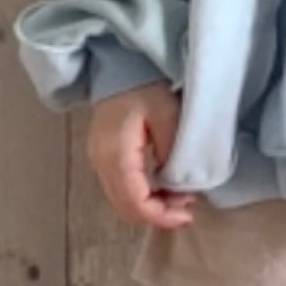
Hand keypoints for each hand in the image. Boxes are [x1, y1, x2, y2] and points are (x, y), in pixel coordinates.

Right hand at [84, 81, 195, 230]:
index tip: (187, 216)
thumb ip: (171, 153)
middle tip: (186, 211)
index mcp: (116, 153)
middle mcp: (100, 162)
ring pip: (121, 201)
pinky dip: (141, 198)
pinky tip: (162, 191)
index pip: (134, 201)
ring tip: (179, 201)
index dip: (160, 216)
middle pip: (125, 206)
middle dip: (156, 216)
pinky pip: (119, 189)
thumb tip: (174, 185)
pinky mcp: (102, 157)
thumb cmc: (146, 89)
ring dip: (149, 208)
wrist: (121, 69)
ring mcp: (98, 160)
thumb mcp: (167, 116)